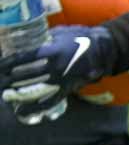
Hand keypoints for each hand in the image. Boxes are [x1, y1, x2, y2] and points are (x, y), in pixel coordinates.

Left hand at [0, 23, 117, 122]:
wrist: (103, 52)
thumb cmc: (80, 37)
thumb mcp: (59, 33)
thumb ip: (42, 38)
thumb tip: (23, 41)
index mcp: (53, 51)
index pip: (24, 59)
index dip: (8, 62)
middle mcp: (55, 68)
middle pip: (25, 76)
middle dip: (8, 79)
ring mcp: (61, 81)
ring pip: (34, 90)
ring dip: (17, 94)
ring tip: (5, 95)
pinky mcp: (66, 90)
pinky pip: (49, 102)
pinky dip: (35, 109)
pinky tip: (22, 111)